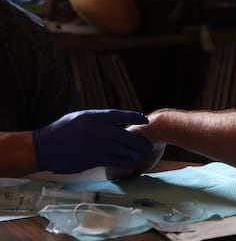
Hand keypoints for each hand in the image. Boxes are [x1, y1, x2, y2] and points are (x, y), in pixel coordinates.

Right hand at [32, 109, 151, 173]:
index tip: (145, 120)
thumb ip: (101, 118)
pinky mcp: (94, 160)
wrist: (45, 147)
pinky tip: (129, 163)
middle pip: (129, 136)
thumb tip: (119, 121)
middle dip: (141, 142)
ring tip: (140, 155)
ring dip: (135, 154)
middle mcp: (100, 130)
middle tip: (148, 145)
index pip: (123, 115)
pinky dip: (125, 162)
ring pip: (125, 151)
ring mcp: (98, 146)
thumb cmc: (63, 130)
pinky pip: (116, 161)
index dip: (137, 117)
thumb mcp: (82, 117)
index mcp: (97, 117)